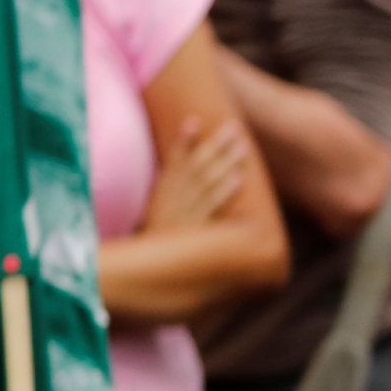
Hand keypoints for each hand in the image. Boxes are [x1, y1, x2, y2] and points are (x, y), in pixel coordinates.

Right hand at [148, 110, 256, 230]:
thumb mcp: (158, 213)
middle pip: (197, 166)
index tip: (194, 119)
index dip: (184, 141)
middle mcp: (173, 199)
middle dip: (216, 145)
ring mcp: (184, 213)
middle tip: (235, 126)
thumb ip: (171, 194)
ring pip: (208, 181)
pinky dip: (225, 192)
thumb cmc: (156, 242)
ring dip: (226, 162)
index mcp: (161, 194)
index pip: (174, 161)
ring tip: (243, 147)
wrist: (147, 270)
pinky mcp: (196, 229)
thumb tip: (189, 174)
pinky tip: (239, 179)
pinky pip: (212, 207)